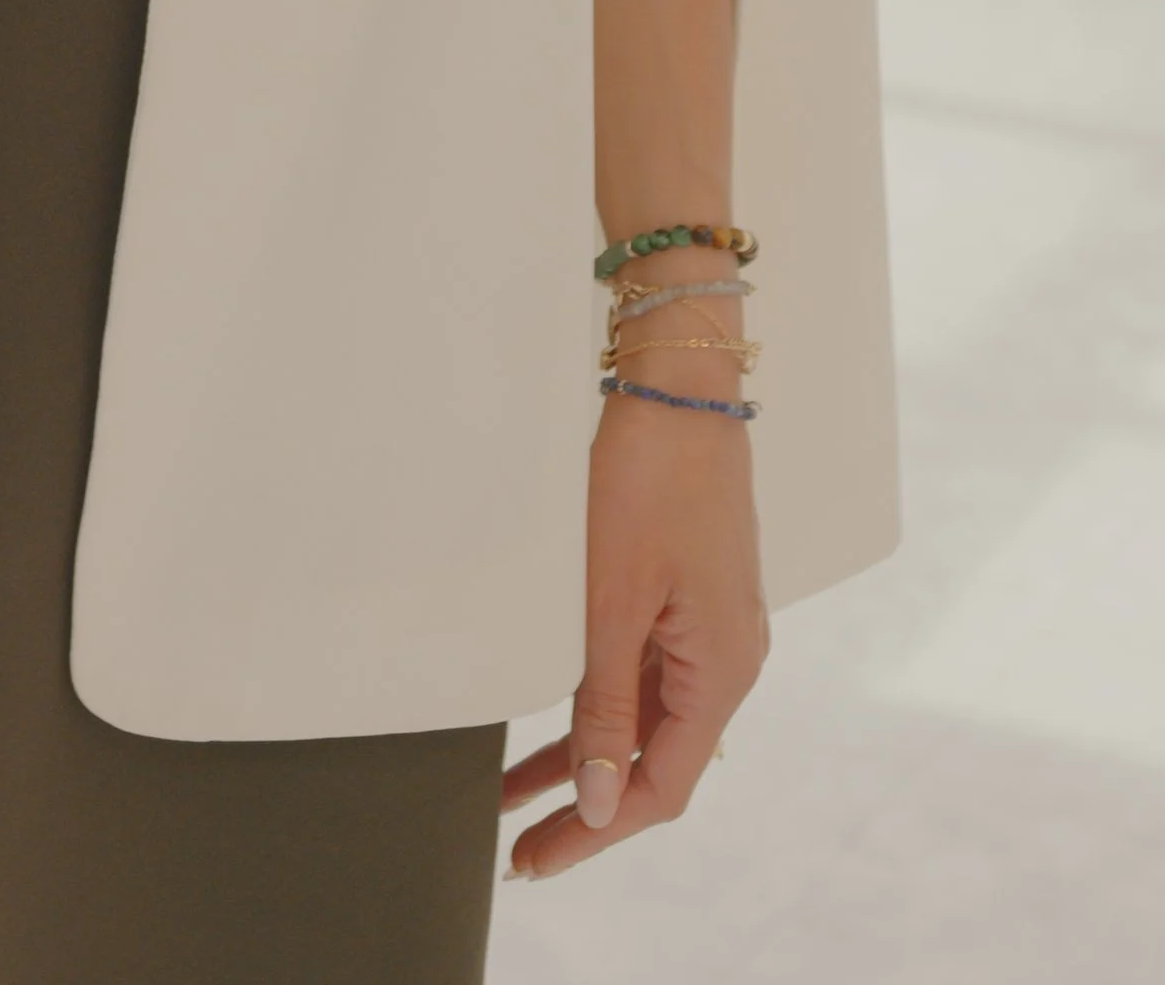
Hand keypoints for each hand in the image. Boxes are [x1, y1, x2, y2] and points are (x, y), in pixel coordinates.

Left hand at [498, 379, 768, 878]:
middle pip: (656, 760)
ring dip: (584, 755)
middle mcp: (728, 659)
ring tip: (513, 793)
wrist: (680, 383)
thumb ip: (604, 706)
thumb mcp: (614, 601)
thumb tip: (598, 801)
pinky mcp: (692, 596)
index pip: (662, 785)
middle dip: (584, 805)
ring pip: (646, 717)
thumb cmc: (651, 479)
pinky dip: (599, 703)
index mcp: (722, 670)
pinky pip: (647, 672)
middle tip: (519, 848)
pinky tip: (554, 721)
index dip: (598, 831)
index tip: (537, 858)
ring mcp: (712, 627)